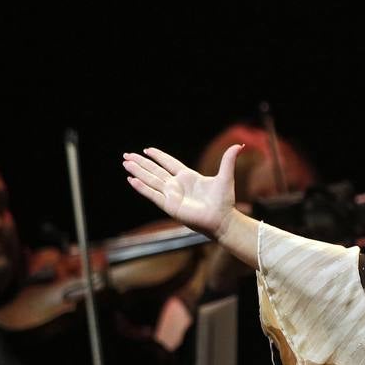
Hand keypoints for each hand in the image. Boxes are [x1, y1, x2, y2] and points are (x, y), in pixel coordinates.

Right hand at [123, 145, 241, 239]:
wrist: (222, 219)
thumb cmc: (224, 201)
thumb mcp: (225, 177)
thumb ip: (228, 160)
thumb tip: (239, 145)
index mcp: (188, 177)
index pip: (169, 163)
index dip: (158, 156)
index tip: (147, 149)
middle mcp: (177, 185)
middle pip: (155, 170)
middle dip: (141, 163)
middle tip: (126, 155)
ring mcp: (171, 195)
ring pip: (150, 180)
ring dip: (138, 172)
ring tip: (125, 163)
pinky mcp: (169, 205)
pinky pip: (152, 194)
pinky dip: (142, 187)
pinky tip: (131, 180)